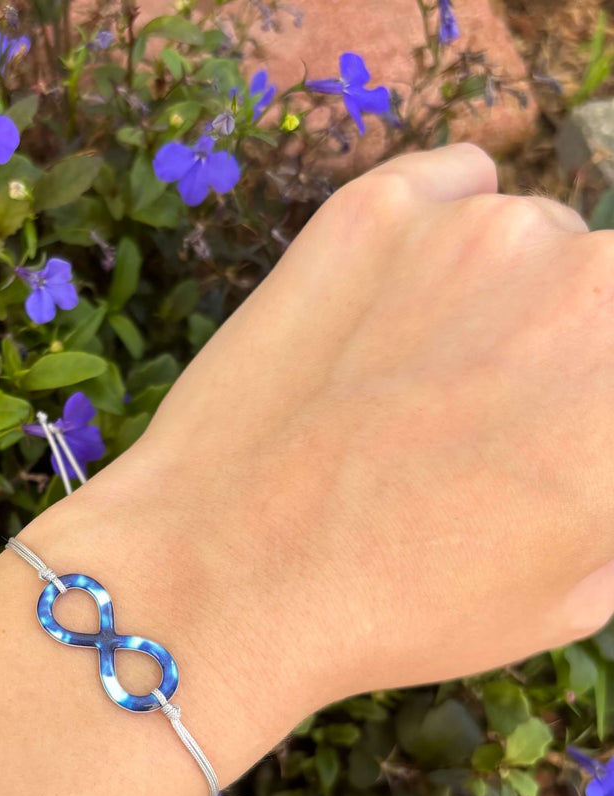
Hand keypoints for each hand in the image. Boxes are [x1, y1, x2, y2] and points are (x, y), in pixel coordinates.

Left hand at [39, 143, 613, 727]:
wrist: (221, 577)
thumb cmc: (395, 611)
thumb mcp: (569, 597)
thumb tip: (593, 441)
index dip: (586, 408)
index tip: (556, 427)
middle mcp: (592, 285)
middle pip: (608, 291)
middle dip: (572, 351)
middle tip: (492, 418)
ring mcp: (477, 233)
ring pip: (532, 240)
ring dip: (502, 296)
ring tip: (414, 379)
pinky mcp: (374, 210)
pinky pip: (452, 183)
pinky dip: (440, 226)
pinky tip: (392, 298)